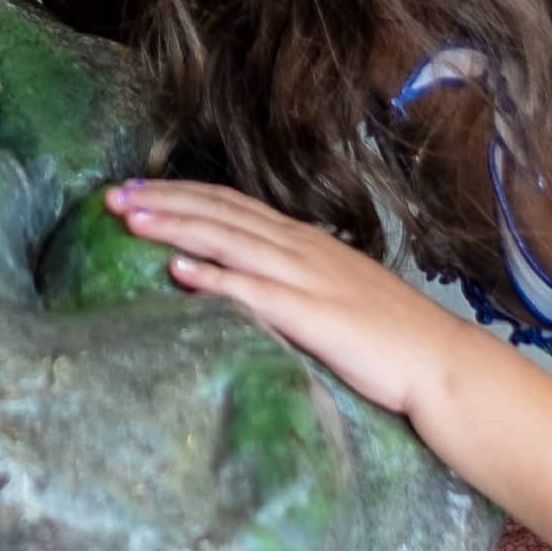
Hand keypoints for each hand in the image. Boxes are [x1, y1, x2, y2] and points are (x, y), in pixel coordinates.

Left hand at [103, 180, 470, 420]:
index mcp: (301, 240)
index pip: (228, 202)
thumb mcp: (332, 289)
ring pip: (226, 240)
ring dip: (174, 226)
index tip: (134, 187)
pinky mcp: (312, 315)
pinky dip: (213, 277)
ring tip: (129, 219)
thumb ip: (289, 277)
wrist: (441, 363)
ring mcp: (305, 278)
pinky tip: (177, 271)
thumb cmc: (387, 336)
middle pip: (218, 213)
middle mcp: (298, 248)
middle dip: (161, 201)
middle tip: (110, 196)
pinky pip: (254, 291)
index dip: (180, 192)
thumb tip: (242, 273)